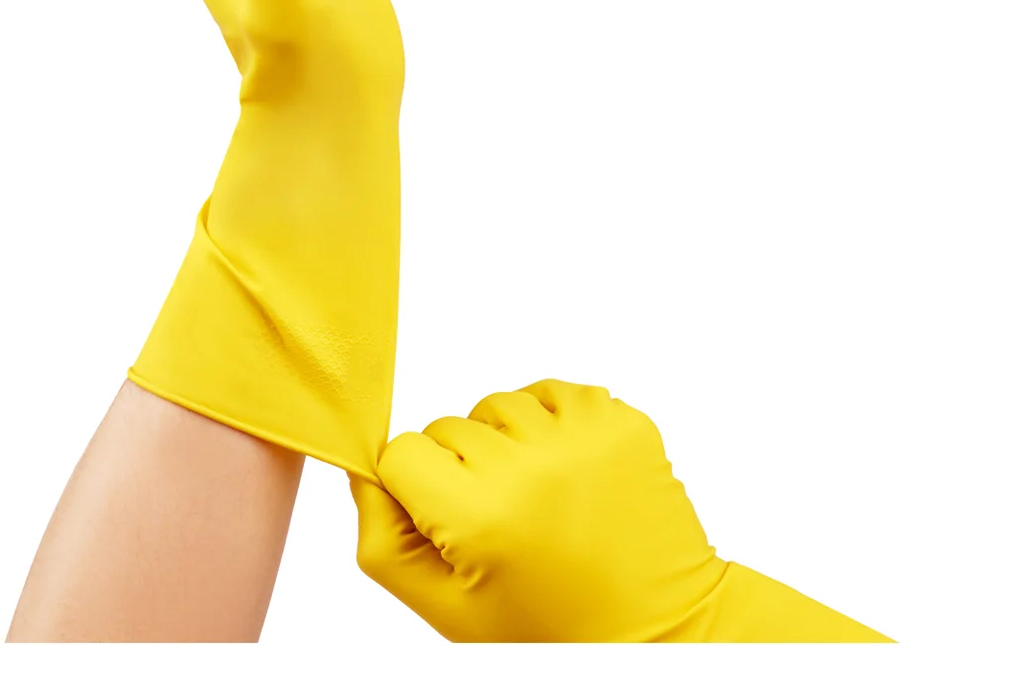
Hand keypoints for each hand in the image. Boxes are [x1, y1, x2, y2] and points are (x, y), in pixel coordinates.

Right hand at [352, 380, 723, 639]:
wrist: (659, 632)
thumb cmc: (547, 630)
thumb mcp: (447, 609)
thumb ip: (385, 541)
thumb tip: (364, 472)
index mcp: (480, 515)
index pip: (401, 452)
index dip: (416, 488)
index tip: (448, 520)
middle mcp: (531, 465)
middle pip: (448, 425)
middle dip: (461, 468)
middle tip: (502, 521)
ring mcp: (583, 437)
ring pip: (499, 404)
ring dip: (505, 440)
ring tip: (536, 496)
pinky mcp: (622, 420)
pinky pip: (553, 392)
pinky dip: (550, 423)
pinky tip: (567, 474)